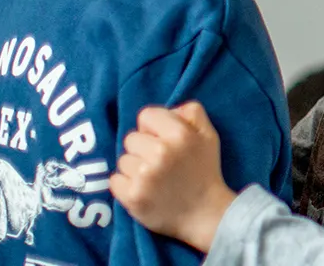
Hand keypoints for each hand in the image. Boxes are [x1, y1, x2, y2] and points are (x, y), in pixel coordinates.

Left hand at [111, 102, 235, 249]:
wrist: (205, 214)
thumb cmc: (204, 172)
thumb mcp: (209, 136)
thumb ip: (192, 113)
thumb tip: (170, 109)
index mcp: (180, 135)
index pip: (146, 115)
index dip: (153, 128)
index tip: (163, 142)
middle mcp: (160, 153)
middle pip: (131, 139)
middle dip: (143, 150)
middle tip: (161, 165)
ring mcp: (145, 176)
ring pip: (123, 160)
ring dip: (135, 169)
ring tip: (154, 181)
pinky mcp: (132, 197)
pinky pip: (114, 181)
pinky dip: (125, 186)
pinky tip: (144, 191)